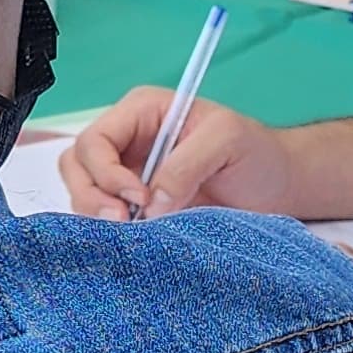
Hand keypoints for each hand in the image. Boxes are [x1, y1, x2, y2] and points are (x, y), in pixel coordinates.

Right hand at [62, 89, 302, 219]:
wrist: (275, 188)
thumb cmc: (256, 153)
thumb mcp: (228, 141)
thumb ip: (187, 164)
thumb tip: (153, 203)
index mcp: (143, 112)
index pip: (96, 139)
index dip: (107, 171)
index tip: (139, 197)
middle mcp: (127, 142)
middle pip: (77, 166)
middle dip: (92, 195)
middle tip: (123, 221)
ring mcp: (128, 176)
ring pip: (83, 193)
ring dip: (97, 216)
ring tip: (130, 233)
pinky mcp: (135, 208)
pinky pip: (103, 218)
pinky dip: (109, 232)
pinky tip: (133, 240)